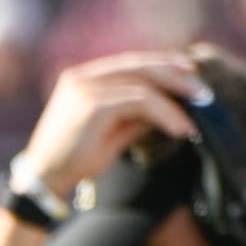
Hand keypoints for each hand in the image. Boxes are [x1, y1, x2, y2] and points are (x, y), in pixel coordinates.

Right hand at [22, 51, 208, 200]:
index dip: (161, 65)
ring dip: (175, 95)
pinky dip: (164, 112)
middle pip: (138, 65)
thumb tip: (169, 107)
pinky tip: (180, 127)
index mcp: (83, 78)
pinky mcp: (93, 105)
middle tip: (202, 88)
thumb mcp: (111, 134)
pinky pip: (139, 100)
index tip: (188, 73)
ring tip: (198, 108)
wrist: (43, 181)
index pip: (129, 64)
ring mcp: (86, 88)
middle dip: (174, 73)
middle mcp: (83, 77)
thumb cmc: (74, 161)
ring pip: (142, 82)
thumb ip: (136, 117)